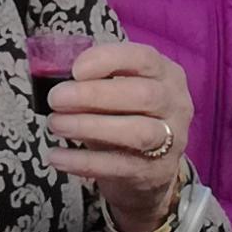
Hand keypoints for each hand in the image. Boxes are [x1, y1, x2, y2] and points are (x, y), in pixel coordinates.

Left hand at [48, 37, 193, 231]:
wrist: (148, 172)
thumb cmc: (127, 118)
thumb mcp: (118, 93)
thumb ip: (96, 83)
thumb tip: (56, 81)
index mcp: (167, 74)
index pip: (145, 58)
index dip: (109, 60)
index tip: (75, 69)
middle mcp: (176, 105)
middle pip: (142, 95)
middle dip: (94, 95)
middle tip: (56, 99)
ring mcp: (171, 141)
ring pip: (137, 132)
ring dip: (89, 126)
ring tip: (55, 124)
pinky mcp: (154, 172)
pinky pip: (118, 166)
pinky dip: (83, 161)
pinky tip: (56, 156)